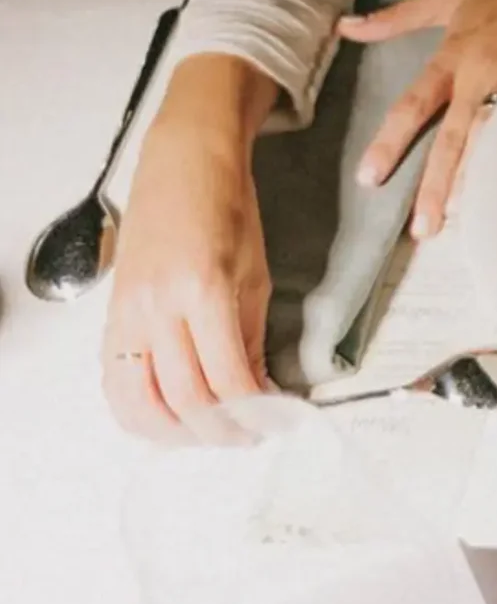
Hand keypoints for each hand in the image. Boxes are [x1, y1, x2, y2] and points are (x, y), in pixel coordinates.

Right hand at [102, 54, 275, 444]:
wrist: (182, 167)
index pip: (226, 378)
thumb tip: (260, 391)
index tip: (276, 421)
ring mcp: (128, 314)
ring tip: (210, 435)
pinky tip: (168, 419)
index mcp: (202, 292)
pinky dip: (140, 412)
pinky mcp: (112, 315)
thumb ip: (252, 337)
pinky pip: (116, 381)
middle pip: (183, 399)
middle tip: (249, 435)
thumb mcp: (257, 273)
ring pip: (139, 401)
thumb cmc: (228, 210)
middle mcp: (157, 308)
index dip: (254, 411)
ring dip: (176, 432)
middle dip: (220, 430)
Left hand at [345, 0, 496, 237]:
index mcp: (455, 56)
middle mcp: (483, 76)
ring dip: (479, 181)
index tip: (369, 178)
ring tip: (465, 217)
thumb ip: (397, 17)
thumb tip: (346, 25)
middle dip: (436, 185)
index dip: (390, 143)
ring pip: (495, 142)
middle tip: (422, 228)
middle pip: (454, 139)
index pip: (414, 106)